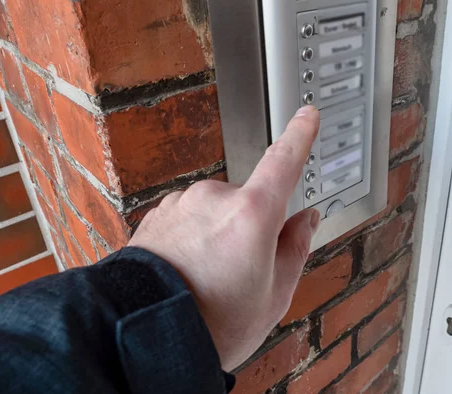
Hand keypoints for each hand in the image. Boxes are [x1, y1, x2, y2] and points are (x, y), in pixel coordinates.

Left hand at [128, 105, 320, 370]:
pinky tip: (187, 272)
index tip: (306, 116)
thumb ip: (295, 247)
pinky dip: (193, 238)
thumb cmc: (212, 324)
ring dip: (219, 235)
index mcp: (253, 213)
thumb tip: (306, 219)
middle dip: (251, 228)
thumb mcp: (275, 295)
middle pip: (250, 202)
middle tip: (241, 274)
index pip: (284, 162)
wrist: (145, 335)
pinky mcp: (159, 213)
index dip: (299, 136)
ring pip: (217, 212)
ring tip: (208, 280)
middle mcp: (215, 197)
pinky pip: (190, 218)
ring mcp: (183, 203)